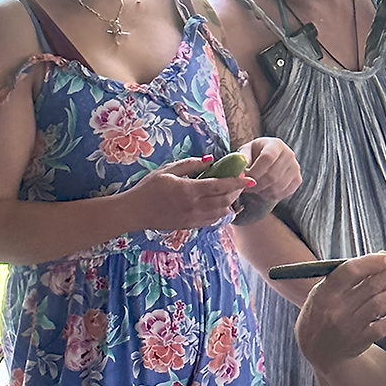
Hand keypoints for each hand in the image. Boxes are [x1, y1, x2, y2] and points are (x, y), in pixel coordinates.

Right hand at [128, 156, 249, 230]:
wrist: (135, 212)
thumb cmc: (149, 188)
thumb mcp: (168, 170)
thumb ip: (190, 164)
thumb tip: (210, 159)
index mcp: (189, 190)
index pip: (220, 186)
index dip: (238, 183)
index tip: (251, 179)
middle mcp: (194, 206)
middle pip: (224, 200)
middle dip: (236, 191)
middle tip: (239, 182)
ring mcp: (193, 218)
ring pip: (221, 212)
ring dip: (229, 203)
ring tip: (231, 193)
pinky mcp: (189, 226)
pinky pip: (212, 220)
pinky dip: (220, 213)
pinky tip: (219, 205)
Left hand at [238, 137, 300, 203]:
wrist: (266, 162)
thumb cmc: (253, 155)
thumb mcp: (245, 153)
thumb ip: (242, 161)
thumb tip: (240, 173)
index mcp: (275, 144)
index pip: (268, 158)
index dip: (255, 171)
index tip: (244, 178)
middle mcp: (289, 154)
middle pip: (273, 174)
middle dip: (256, 184)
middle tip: (246, 187)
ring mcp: (295, 167)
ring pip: (278, 186)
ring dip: (262, 191)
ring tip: (253, 188)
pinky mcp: (297, 179)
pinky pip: (283, 193)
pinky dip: (270, 195)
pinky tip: (263, 190)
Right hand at [296, 253, 385, 372]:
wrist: (317, 349)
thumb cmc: (322, 312)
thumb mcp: (326, 290)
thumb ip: (352, 273)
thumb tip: (382, 256)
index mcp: (325, 292)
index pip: (350, 271)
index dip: (372, 262)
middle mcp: (337, 308)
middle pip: (371, 285)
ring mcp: (349, 326)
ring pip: (380, 304)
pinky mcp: (360, 341)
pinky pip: (383, 326)